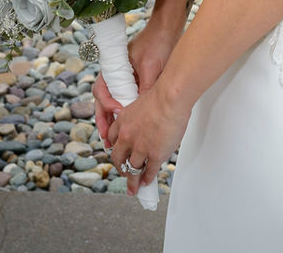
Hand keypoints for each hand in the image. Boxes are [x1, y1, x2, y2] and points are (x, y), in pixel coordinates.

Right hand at [92, 24, 176, 148]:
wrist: (167, 30)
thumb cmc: (156, 43)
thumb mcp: (150, 67)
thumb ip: (145, 88)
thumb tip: (143, 112)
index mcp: (112, 67)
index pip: (101, 91)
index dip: (108, 105)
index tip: (118, 113)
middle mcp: (114, 74)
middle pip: (103, 101)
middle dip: (104, 121)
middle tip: (108, 140)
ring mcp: (122, 79)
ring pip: (112, 103)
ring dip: (112, 121)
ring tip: (113, 141)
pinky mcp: (133, 82)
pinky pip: (124, 101)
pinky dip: (124, 114)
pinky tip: (128, 127)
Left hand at [108, 79, 191, 193]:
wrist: (170, 97)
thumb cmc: (161, 95)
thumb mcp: (140, 102)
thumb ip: (138, 115)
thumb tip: (145, 120)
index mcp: (122, 121)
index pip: (112, 140)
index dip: (115, 148)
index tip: (118, 152)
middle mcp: (127, 137)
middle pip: (118, 158)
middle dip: (120, 168)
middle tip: (123, 172)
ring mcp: (140, 148)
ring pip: (132, 170)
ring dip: (133, 180)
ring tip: (133, 187)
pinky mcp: (154, 155)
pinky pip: (149, 171)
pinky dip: (147, 179)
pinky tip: (146, 182)